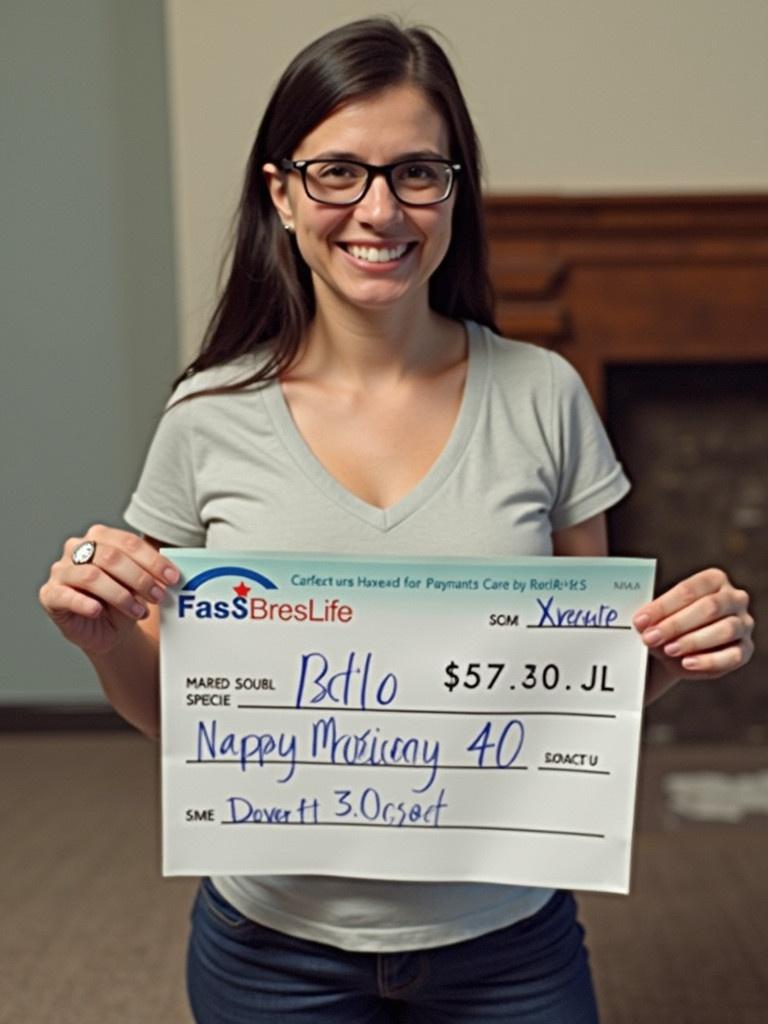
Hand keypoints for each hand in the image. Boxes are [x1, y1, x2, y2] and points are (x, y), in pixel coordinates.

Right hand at [39, 525, 179, 657]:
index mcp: (100, 537)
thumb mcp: (138, 584)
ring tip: (139, 611)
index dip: (153, 560)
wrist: (105, 630)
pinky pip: (65, 595)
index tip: (172, 577)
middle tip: (158, 596)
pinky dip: (84, 603)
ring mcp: (61, 570)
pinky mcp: (50, 594)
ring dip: (121, 595)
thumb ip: (149, 572)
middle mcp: (77, 548)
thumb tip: (170, 573)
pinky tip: (98, 611)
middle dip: (140, 578)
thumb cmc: (121, 601)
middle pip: (111, 557)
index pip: (128, 543)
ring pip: (91, 576)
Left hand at [633, 567, 753, 685]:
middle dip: (676, 624)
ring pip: (724, 630)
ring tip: (668, 650)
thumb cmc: (670, 626)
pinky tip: (688, 663)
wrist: (678, 652)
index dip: (664, 606)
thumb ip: (654, 617)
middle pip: (709, 607)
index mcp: (714, 580)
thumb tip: (642, 623)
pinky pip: (732, 655)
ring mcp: (743, 624)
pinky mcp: (745, 649)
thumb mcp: (660, 618)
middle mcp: (734, 598)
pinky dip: (708, 661)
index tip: (641, 620)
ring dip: (692, 641)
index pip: (689, 589)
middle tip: (650, 637)